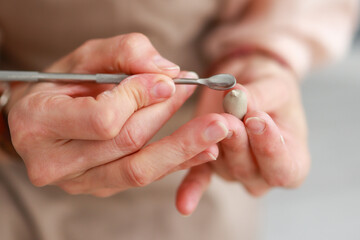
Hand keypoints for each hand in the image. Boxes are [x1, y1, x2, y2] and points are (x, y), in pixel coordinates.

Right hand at [8, 33, 231, 196]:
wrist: (39, 118)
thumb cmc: (60, 85)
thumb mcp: (85, 57)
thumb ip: (124, 54)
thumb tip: (167, 73)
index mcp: (39, 123)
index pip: (103, 118)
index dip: (140, 98)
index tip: (167, 81)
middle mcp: (55, 162)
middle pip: (127, 143)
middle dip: (168, 114)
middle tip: (196, 92)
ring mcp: (80, 181)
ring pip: (140, 169)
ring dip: (183, 145)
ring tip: (216, 128)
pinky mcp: (102, 186)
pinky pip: (144, 178)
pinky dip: (177, 163)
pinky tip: (205, 151)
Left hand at [176, 54, 310, 214]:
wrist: (248, 87)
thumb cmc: (270, 89)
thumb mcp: (274, 85)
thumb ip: (260, 95)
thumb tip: (240, 98)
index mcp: (292, 159)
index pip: (285, 168)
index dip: (270, 148)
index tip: (257, 121)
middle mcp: (263, 173)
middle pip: (249, 170)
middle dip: (238, 144)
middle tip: (230, 120)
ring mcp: (234, 171)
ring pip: (223, 167)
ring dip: (215, 146)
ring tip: (213, 121)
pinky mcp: (209, 164)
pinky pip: (200, 179)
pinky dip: (191, 188)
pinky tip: (184, 203)